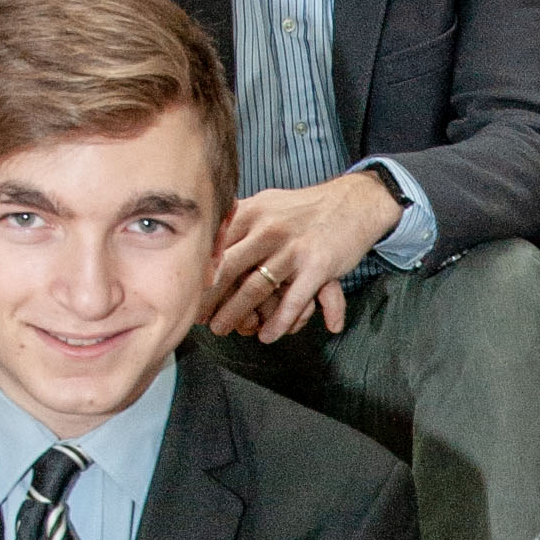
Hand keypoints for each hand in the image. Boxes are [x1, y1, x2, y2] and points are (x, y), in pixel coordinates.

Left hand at [207, 170, 405, 340]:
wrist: (355, 202)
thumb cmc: (307, 207)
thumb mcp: (268, 202)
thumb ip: (238, 215)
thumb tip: (209, 229)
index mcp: (252, 212)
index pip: (216, 245)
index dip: (198, 270)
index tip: (184, 289)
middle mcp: (268, 229)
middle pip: (228, 269)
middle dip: (208, 297)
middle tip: (195, 317)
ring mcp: (292, 249)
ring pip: (256, 289)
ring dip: (235, 314)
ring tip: (222, 330)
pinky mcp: (317, 267)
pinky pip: (293, 302)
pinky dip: (278, 324)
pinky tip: (267, 336)